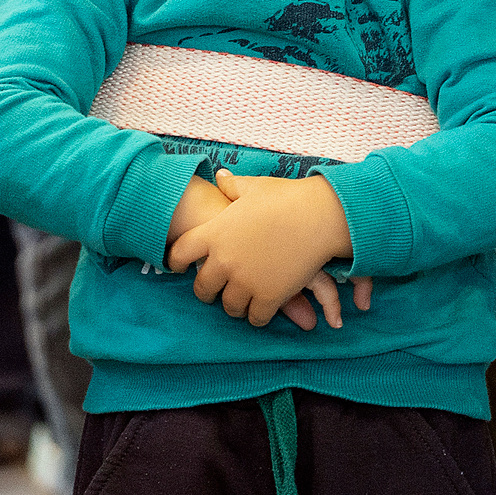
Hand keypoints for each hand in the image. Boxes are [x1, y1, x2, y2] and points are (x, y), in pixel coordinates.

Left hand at [166, 170, 354, 328]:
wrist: (319, 216)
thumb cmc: (286, 198)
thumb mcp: (253, 188)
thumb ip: (232, 186)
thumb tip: (220, 176)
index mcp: (215, 233)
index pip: (180, 253)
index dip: (176, 262)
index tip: (179, 267)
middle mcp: (224, 260)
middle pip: (203, 288)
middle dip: (207, 291)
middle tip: (214, 291)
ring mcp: (246, 281)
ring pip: (229, 307)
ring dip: (234, 305)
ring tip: (239, 301)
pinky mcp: (269, 296)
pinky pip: (255, 317)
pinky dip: (257, 316)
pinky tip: (261, 309)